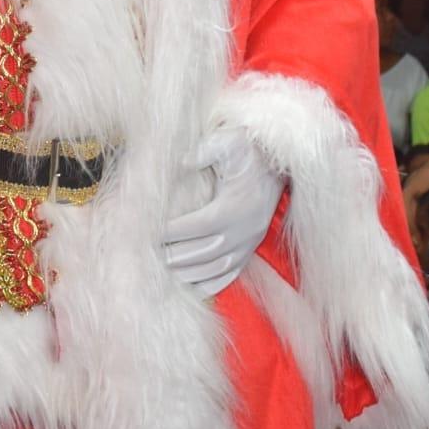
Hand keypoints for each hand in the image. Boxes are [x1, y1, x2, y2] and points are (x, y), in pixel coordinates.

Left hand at [163, 126, 283, 296]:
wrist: (279, 162)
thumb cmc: (247, 150)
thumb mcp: (228, 142)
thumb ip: (204, 150)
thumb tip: (179, 161)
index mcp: (237, 205)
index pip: (199, 224)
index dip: (174, 231)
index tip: (150, 231)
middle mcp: (245, 229)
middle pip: (205, 251)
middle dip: (175, 255)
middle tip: (149, 255)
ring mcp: (250, 242)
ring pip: (216, 267)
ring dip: (188, 273)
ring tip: (162, 272)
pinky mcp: (251, 249)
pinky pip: (230, 274)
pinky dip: (209, 284)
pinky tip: (188, 286)